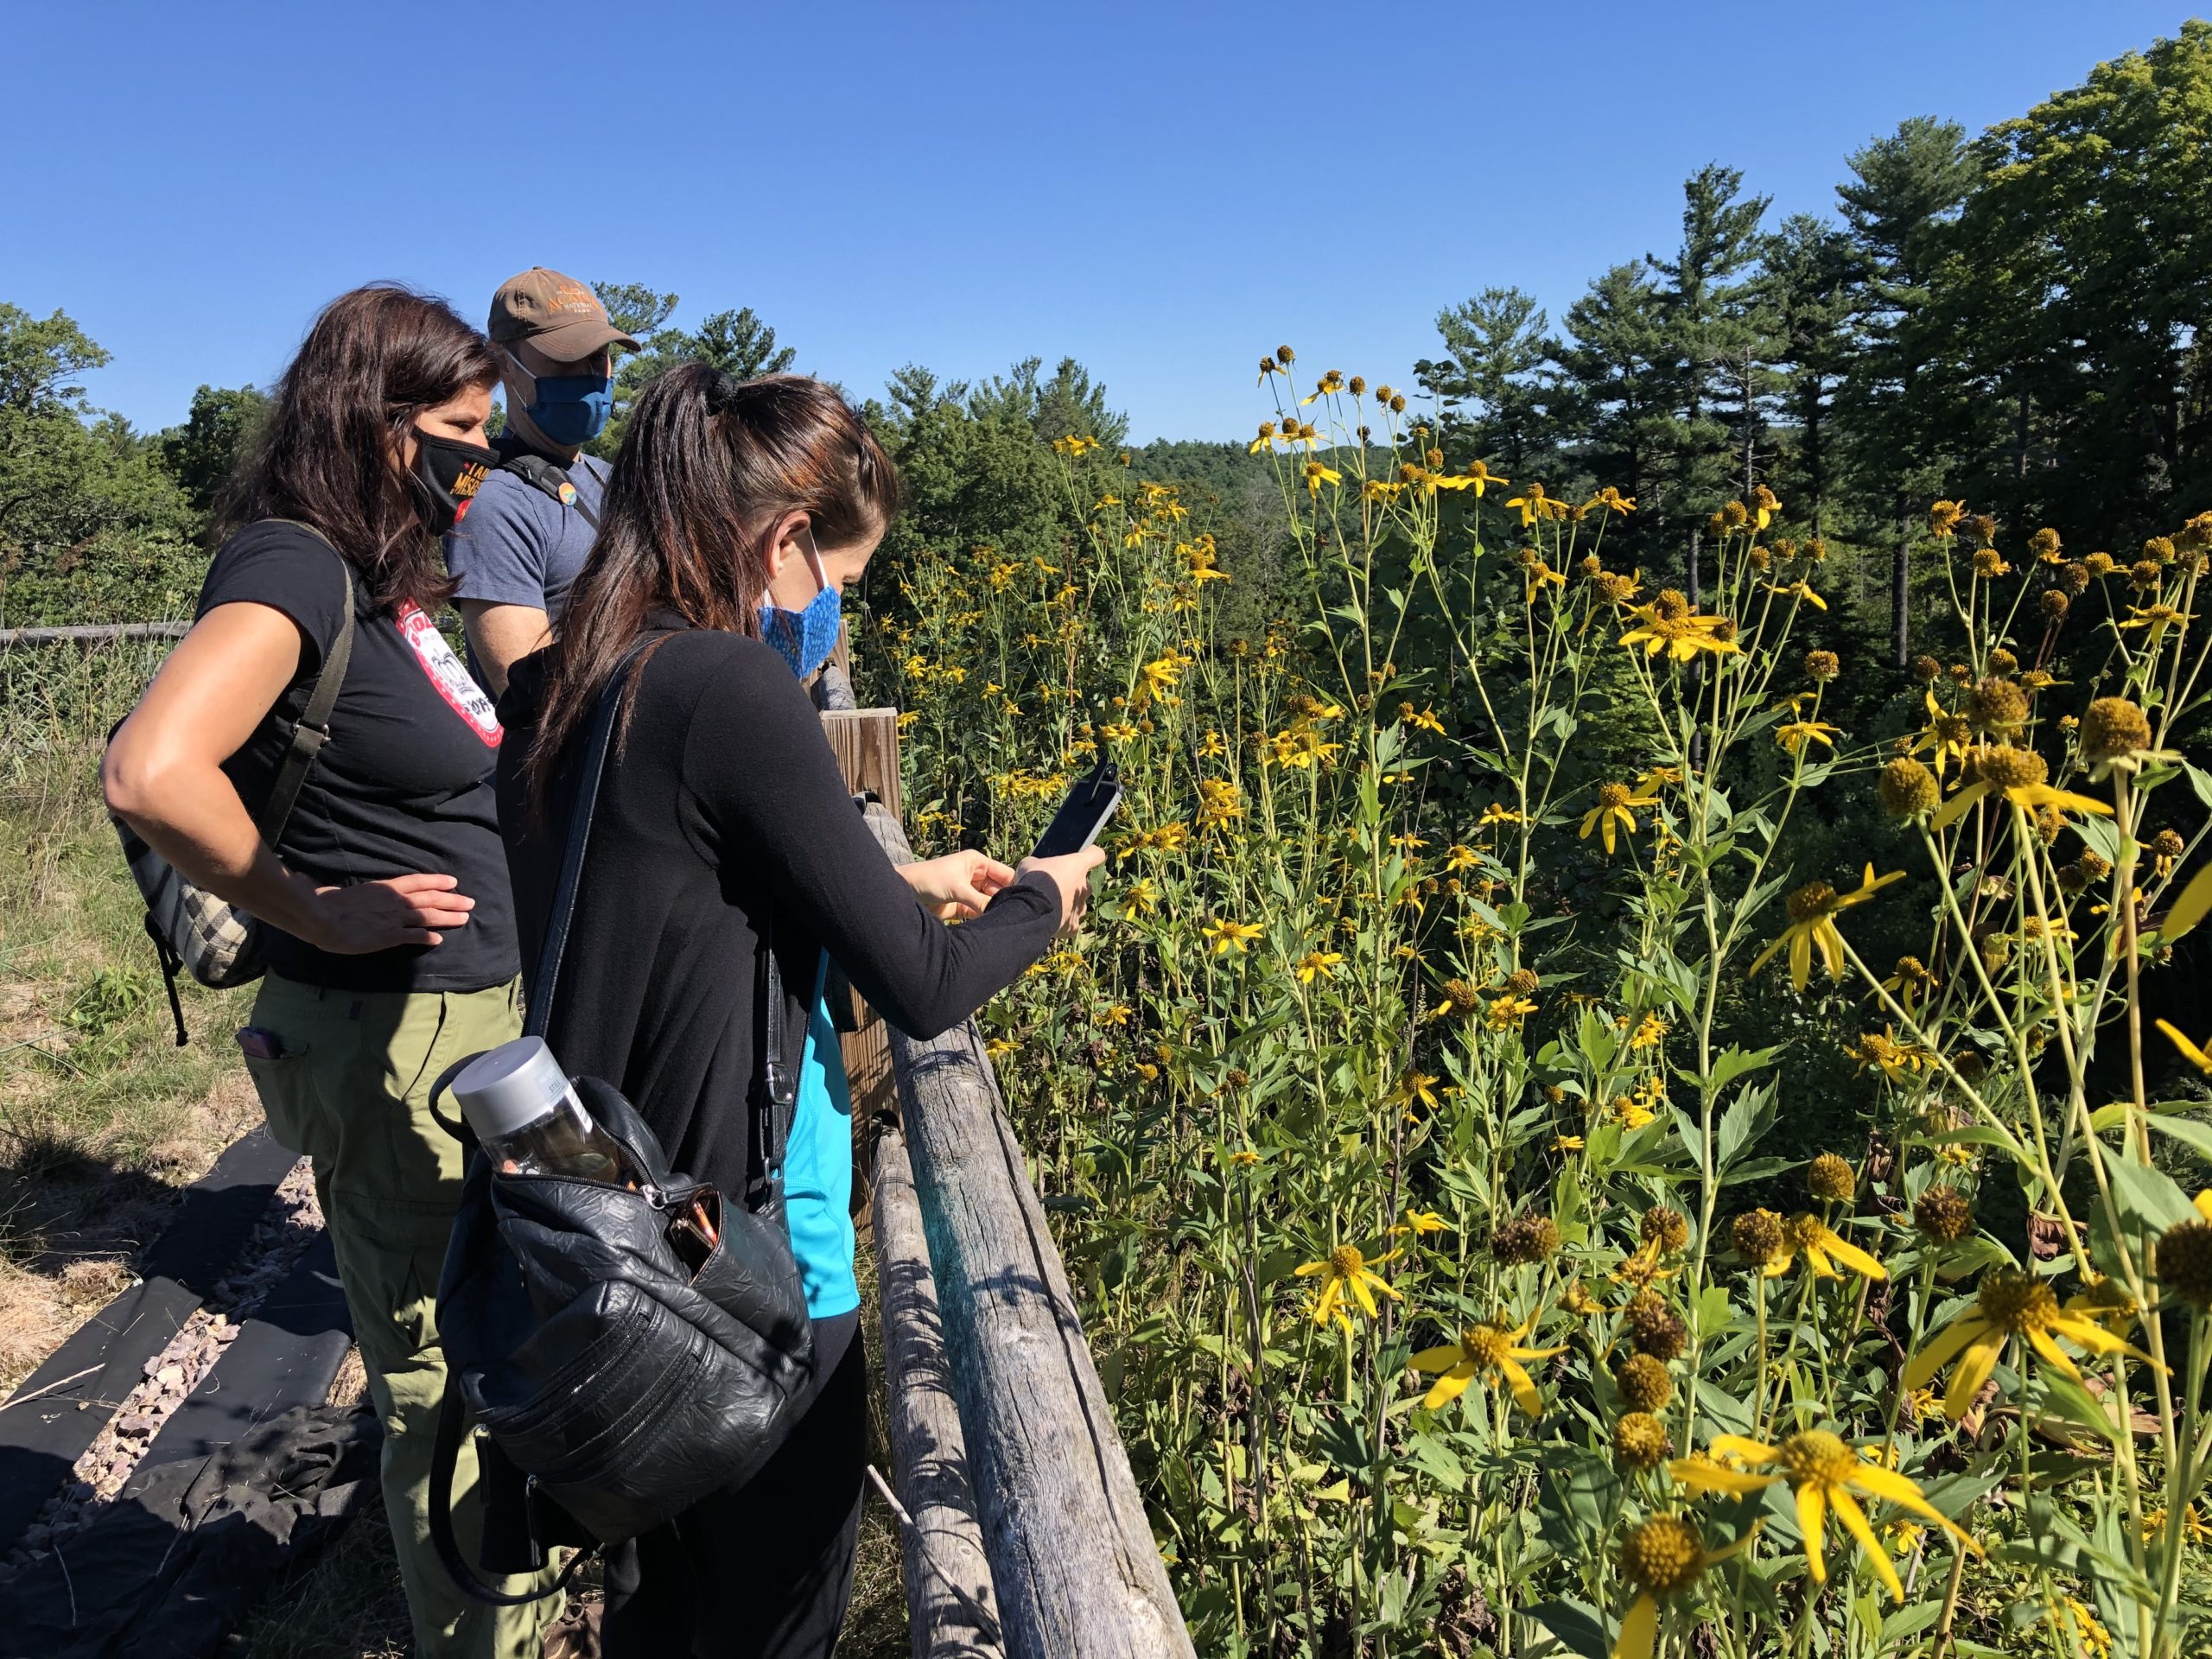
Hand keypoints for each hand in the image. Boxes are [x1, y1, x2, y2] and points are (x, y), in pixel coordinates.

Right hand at [295, 872, 474, 953]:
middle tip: (470, 902)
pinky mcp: (390, 936)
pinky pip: (415, 936)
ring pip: (429, 915)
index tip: (452, 881)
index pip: (418, 881)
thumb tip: (350, 890)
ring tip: (464, 919)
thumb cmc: (328, 903)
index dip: (437, 880)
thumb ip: (359, 892)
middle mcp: (395, 900)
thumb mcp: (352, 890)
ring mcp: (395, 918)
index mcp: (385, 887)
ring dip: (449, 917)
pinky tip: (439, 939)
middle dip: (452, 900)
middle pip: (431, 898)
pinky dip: (428, 937)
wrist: (323, 918)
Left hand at [899, 850, 1017, 920]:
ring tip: (1006, 923)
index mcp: (977, 862)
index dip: (1015, 885)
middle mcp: (975, 876)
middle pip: (998, 889)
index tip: (1026, 900)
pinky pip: (978, 912)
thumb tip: (1001, 913)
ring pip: (988, 902)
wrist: (904, 892)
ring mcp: (968, 891)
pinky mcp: (961, 906)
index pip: (1004, 873)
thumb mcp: (958, 888)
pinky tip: (991, 926)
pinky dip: (983, 918)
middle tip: (1017, 916)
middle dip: (1004, 901)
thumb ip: (980, 901)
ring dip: (993, 911)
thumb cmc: (929, 880)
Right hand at [1014, 844, 1106, 935]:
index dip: (1091, 854)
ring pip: (1078, 905)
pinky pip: (1070, 923)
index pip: (1096, 855)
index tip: (1086, 854)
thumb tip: (1035, 868)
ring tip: (1050, 906)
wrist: (1031, 908)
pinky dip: (1062, 923)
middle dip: (1071, 885)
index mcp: (1078, 866)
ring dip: (1067, 905)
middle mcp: (1085, 887)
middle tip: (1054, 888)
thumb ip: (1040, 864)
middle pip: (1084, 884)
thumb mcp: (1031, 863)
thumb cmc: (1034, 880)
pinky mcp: (1074, 926)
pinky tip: (1049, 921)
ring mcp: (1081, 907)